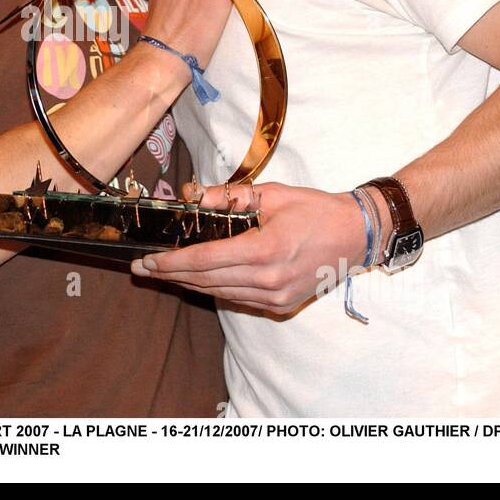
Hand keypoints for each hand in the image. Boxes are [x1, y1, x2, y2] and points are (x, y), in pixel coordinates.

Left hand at [131, 181, 365, 315]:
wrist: (356, 236)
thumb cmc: (315, 210)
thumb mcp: (271, 194)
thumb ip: (228, 197)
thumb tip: (191, 195)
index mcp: (263, 250)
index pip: (204, 260)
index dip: (171, 262)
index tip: (147, 261)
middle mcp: (267, 280)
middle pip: (205, 281)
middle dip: (170, 275)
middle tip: (143, 270)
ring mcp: (275, 297)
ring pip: (219, 293)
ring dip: (189, 285)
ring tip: (164, 275)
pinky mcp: (281, 305)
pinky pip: (238, 300)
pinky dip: (215, 290)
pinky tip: (198, 281)